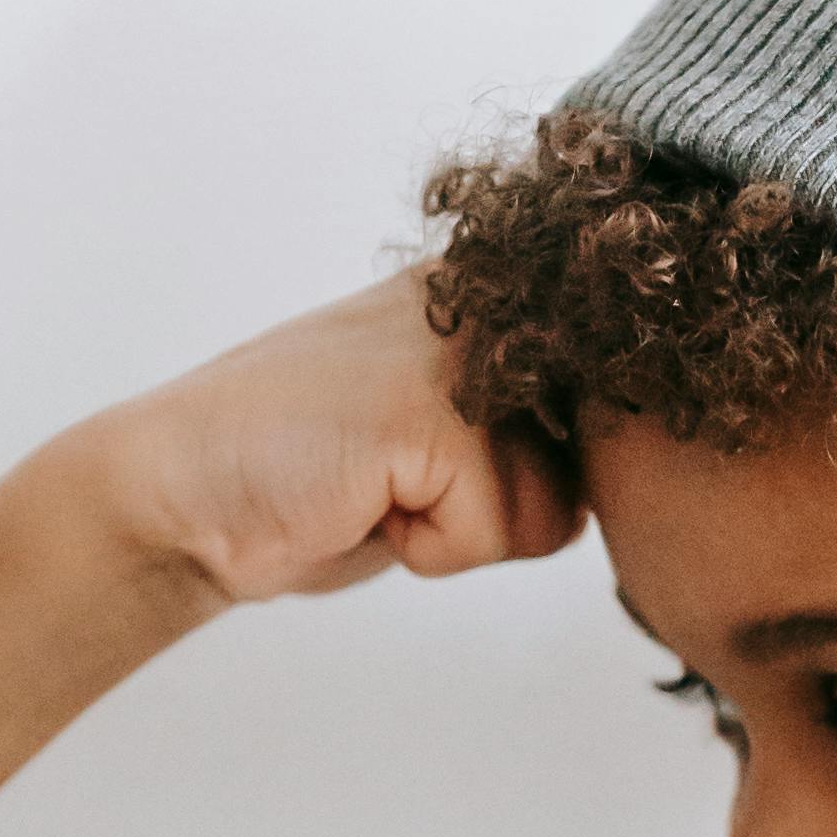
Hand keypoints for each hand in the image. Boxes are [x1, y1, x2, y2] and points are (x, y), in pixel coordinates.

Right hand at [72, 267, 588, 606]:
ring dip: (465, 530)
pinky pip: (496, 534)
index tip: (470, 457)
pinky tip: (361, 500)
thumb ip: (537, 423)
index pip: (616, 390)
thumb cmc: (318, 474)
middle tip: (404, 478)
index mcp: (493, 288)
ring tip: (378, 486)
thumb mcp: (447, 433)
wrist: (186, 493)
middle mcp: (488, 299)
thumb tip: (650, 450)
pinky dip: (430, 548)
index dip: (575, 449)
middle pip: (595, 463)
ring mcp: (461, 349)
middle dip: (507, 504)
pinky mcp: (434, 413)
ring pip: (554, 509)